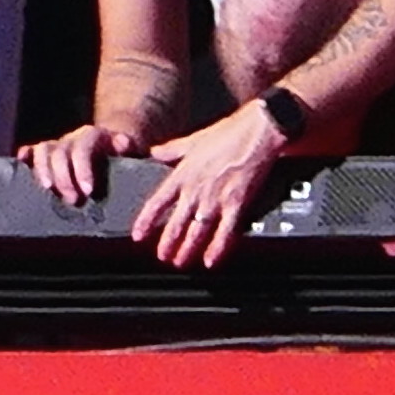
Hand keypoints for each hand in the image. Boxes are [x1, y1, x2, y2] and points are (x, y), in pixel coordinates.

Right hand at [18, 123, 146, 206]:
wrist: (117, 143)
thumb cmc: (128, 153)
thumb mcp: (135, 148)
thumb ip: (130, 146)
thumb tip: (123, 143)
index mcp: (93, 136)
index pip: (83, 148)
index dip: (82, 168)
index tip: (88, 191)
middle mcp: (73, 138)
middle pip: (60, 151)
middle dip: (64, 176)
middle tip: (73, 200)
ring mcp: (60, 145)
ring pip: (43, 150)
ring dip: (43, 170)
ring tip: (48, 189)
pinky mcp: (49, 153)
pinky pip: (33, 150)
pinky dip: (25, 156)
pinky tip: (21, 164)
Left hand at [128, 100, 285, 269]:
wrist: (256, 132)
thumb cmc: (225, 134)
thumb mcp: (191, 140)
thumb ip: (170, 150)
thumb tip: (153, 152)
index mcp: (183, 173)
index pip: (158, 202)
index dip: (146, 221)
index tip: (138, 235)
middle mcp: (196, 189)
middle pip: (176, 222)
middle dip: (167, 242)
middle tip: (161, 257)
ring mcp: (216, 198)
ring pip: (197, 231)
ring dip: (187, 249)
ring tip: (180, 262)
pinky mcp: (237, 204)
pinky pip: (225, 232)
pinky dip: (217, 248)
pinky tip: (211, 261)